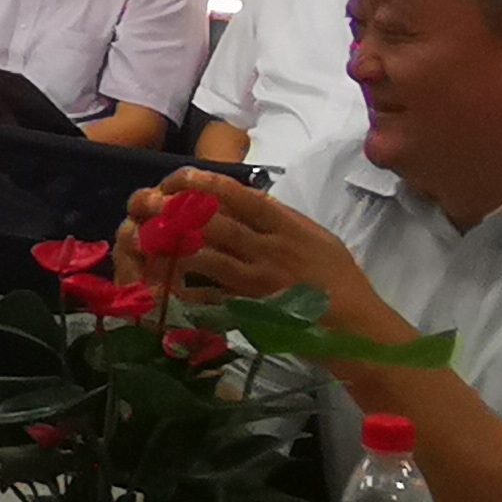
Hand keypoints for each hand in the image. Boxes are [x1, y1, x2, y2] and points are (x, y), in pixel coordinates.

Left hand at [128, 173, 388, 329]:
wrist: (356, 326)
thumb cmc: (339, 279)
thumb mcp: (317, 238)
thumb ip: (282, 220)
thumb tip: (248, 199)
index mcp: (289, 228)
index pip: (246, 198)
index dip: (212, 184)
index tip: (184, 176)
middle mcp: (272, 250)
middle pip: (219, 224)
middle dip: (180, 211)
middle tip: (149, 202)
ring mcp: (260, 282)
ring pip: (209, 259)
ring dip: (175, 247)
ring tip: (145, 237)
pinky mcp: (252, 310)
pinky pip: (213, 298)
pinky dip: (186, 291)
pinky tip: (161, 284)